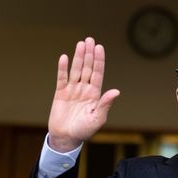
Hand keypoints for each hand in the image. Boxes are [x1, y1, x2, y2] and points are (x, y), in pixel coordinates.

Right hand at [48, 37, 119, 151]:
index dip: (99, 61)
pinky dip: (63, 68)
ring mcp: (73, 90)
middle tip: (90, 39)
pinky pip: (62, 78)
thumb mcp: (98, 118)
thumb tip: (116, 91)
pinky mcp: (61, 93)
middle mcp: (85, 90)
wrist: (67, 138)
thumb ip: (105, 104)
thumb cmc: (84, 131)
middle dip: (89, 54)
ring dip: (78, 57)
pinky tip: (65, 57)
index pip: (98, 74)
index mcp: (95, 95)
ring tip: (80, 43)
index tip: (99, 47)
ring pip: (76, 70)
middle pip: (87, 68)